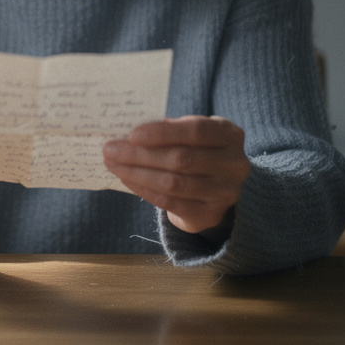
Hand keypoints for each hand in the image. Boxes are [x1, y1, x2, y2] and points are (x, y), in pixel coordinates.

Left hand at [103, 116, 250, 235]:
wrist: (217, 187)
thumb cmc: (198, 150)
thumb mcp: (192, 134)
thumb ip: (169, 130)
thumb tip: (129, 133)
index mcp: (230, 135)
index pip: (196, 131)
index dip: (163, 133)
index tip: (132, 134)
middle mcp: (234, 164)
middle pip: (181, 159)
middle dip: (140, 155)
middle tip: (111, 150)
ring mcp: (224, 192)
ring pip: (173, 183)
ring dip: (137, 174)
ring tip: (113, 164)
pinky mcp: (209, 214)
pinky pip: (170, 202)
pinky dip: (144, 190)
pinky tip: (126, 179)